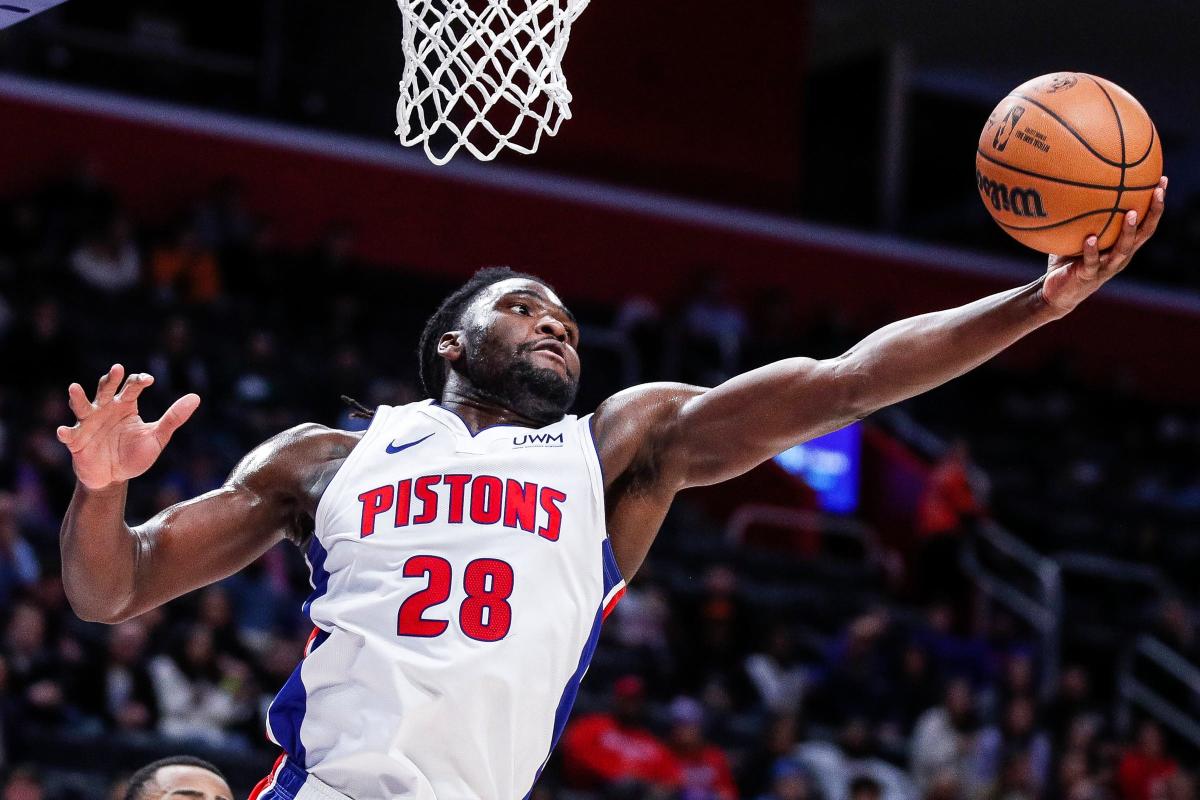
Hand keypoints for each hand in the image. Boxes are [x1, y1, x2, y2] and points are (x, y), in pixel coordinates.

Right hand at [56, 364, 200, 490]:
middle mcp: (105, 409)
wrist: (114, 478)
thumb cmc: (134, 454)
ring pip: (82, 406)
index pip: (132, 387)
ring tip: (75, 387)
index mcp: (125, 406)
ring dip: (78, 397)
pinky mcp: (76, 440)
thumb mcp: (157, 437)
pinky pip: (69, 435)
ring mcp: (88, 423)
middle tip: (117, 369)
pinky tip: (64, 431)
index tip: (148, 380)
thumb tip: (196, 397)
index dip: (138, 381)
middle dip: (110, 379)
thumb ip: (174, 418)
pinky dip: (65, 432)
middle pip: (106, 389)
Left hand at [1041, 176, 1166, 315]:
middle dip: (1153, 212)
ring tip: (1130, 213)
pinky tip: (1090, 239)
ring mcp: (1106, 268)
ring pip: (1123, 249)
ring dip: (1128, 231)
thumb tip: (1072, 186)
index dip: (1156, 205)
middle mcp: (1120, 257)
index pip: (1145, 223)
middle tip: (1157, 191)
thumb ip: (1079, 218)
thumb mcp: (1075, 237)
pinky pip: (1091, 262)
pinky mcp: (1088, 277)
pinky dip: (1091, 251)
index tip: (1162, 181)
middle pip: (1143, 234)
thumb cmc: (1066, 262)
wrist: (1055, 293)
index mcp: (1122, 247)